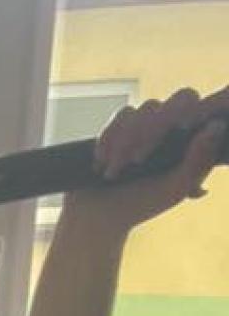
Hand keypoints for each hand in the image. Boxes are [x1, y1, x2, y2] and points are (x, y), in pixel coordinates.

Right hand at [73, 87, 226, 236]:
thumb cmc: (141, 205)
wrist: (98, 215)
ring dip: (127, 141)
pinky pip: (121, 115)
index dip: (190, 109)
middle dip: (154, 128)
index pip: (196, 104)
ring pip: (144, 109)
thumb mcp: (175, 189)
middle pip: (175, 100)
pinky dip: (110, 139)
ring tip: (115, 173)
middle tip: (138, 161)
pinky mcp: (119, 125)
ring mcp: (145, 122)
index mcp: (189, 139)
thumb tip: (216, 126)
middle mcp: (172, 125)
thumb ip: (198, 162)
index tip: (183, 126)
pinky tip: (102, 164)